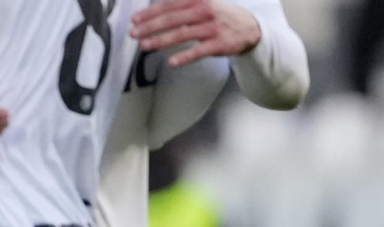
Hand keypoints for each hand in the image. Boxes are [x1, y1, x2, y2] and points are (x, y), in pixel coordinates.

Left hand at [132, 0, 261, 66]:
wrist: (249, 27)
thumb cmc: (219, 17)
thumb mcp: (203, 4)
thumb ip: (182, 5)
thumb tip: (157, 8)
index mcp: (199, 0)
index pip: (170, 5)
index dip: (150, 12)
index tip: (135, 19)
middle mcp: (205, 11)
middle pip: (173, 18)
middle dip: (150, 26)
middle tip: (134, 33)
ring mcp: (212, 28)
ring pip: (182, 34)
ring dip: (161, 40)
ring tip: (145, 46)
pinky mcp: (219, 44)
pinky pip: (199, 51)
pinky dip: (184, 57)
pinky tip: (171, 62)